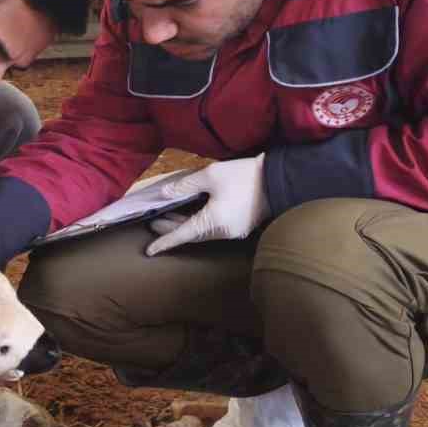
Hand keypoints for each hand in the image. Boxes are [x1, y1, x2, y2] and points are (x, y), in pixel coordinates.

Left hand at [144, 154, 268, 255]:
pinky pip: (213, 228)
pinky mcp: (240, 226)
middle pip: (192, 234)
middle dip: (171, 229)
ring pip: (202, 232)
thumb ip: (185, 186)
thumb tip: (165, 195)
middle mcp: (223, 232)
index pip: (183, 235)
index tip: (150, 251)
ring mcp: (233, 231)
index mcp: (214, 222)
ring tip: (167, 216)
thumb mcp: (211, 175)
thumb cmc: (244, 176)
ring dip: (185, 225)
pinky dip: (199, 222)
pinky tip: (190, 213)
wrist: (278, 178)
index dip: (165, 241)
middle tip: (153, 222)